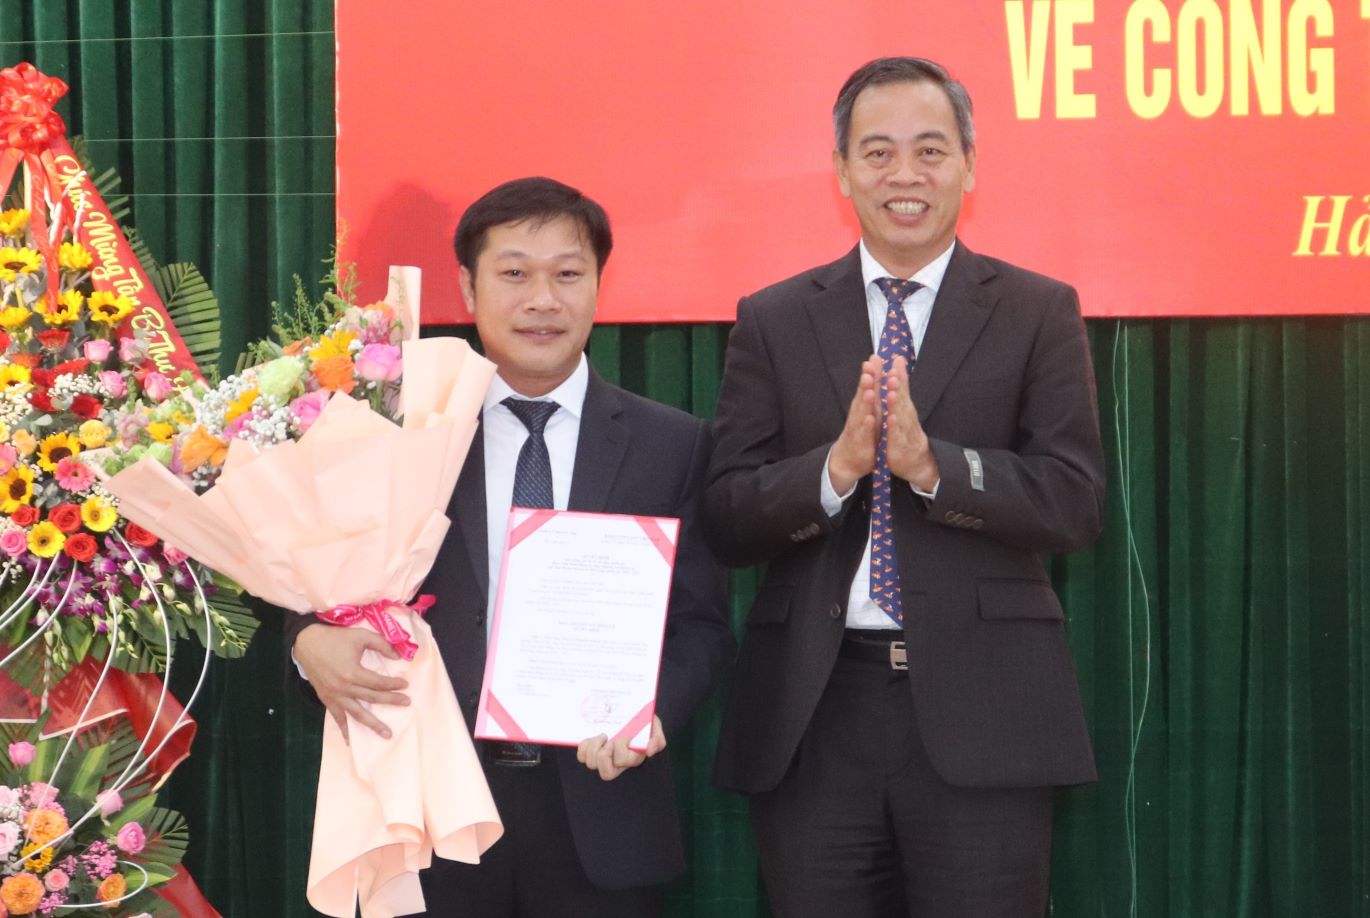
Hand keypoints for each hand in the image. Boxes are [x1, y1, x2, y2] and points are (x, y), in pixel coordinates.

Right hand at [294, 622, 409, 742]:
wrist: (307, 642)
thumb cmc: (335, 638)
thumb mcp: (361, 635)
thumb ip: (381, 644)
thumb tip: (398, 656)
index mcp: (353, 673)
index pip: (378, 683)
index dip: (393, 684)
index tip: (405, 685)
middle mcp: (344, 688)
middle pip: (372, 698)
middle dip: (391, 701)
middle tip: (407, 703)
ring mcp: (334, 696)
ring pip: (357, 713)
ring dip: (373, 724)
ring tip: (387, 734)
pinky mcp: (326, 699)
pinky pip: (337, 717)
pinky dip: (344, 729)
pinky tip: (350, 741)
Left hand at [576, 715, 666, 781]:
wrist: (628, 714)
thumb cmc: (642, 722)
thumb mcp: (654, 727)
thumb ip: (657, 739)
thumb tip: (649, 750)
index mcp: (632, 758)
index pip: (623, 761)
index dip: (621, 749)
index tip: (624, 736)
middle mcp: (617, 763)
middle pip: (606, 773)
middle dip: (604, 756)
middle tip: (608, 740)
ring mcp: (603, 759)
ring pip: (591, 764)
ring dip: (594, 748)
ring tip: (602, 736)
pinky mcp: (591, 752)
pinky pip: (582, 757)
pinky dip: (584, 747)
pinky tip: (592, 737)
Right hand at [828, 354, 883, 494]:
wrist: (847, 460)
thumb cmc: (861, 433)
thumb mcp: (868, 413)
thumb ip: (871, 395)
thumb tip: (874, 374)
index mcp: (864, 407)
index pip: (868, 387)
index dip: (871, 373)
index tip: (874, 358)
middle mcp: (859, 415)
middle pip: (863, 395)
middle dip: (866, 382)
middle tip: (869, 367)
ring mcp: (858, 429)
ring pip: (862, 413)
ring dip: (865, 401)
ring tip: (869, 389)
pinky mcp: (861, 443)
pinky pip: (864, 434)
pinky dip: (867, 426)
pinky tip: (870, 419)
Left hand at [884, 355, 938, 490]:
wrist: (919, 465)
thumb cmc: (908, 436)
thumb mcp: (904, 415)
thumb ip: (902, 396)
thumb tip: (899, 373)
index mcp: (906, 412)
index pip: (903, 390)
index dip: (900, 375)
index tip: (896, 360)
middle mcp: (908, 420)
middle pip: (903, 400)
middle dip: (898, 386)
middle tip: (893, 371)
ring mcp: (906, 434)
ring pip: (901, 417)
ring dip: (896, 404)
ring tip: (891, 391)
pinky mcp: (900, 448)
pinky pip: (897, 437)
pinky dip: (894, 428)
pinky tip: (891, 419)